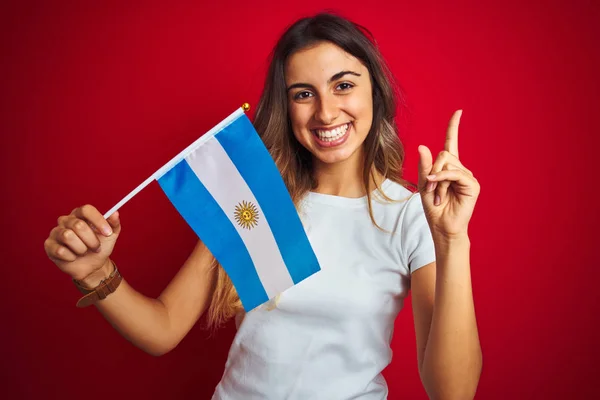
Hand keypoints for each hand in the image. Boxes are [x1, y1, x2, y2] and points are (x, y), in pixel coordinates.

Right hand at [44, 205, 120, 282]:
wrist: (92, 266)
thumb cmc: (100, 247)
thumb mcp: (111, 235)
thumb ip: (114, 223)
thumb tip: (115, 213)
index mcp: (80, 214)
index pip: (86, 210)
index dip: (98, 221)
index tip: (108, 233)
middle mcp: (66, 220)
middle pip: (78, 225)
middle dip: (91, 240)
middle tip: (96, 248)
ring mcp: (56, 232)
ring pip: (68, 236)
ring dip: (81, 249)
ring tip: (83, 252)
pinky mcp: (49, 245)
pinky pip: (60, 250)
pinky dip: (71, 257)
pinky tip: (73, 257)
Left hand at [417, 110, 479, 238]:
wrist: (442, 227)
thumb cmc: (433, 208)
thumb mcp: (424, 184)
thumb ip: (424, 166)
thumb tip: (423, 145)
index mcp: (448, 168)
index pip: (451, 142)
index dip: (454, 127)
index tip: (459, 112)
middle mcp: (460, 169)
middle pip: (444, 154)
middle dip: (432, 170)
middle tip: (430, 188)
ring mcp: (467, 177)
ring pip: (447, 163)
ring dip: (436, 180)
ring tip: (437, 195)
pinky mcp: (472, 185)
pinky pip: (454, 173)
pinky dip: (442, 179)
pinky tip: (439, 191)